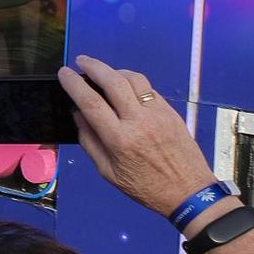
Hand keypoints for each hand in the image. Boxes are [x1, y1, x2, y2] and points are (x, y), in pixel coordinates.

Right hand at [59, 57, 214, 217]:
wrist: (189, 192)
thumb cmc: (145, 187)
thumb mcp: (108, 172)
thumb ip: (90, 141)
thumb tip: (77, 115)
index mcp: (119, 140)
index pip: (91, 103)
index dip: (74, 84)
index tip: (64, 73)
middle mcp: (139, 122)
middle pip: (113, 82)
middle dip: (94, 67)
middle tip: (82, 61)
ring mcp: (158, 114)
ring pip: (135, 80)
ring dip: (116, 71)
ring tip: (104, 72)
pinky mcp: (171, 112)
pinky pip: (149, 90)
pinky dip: (134, 84)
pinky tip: (126, 88)